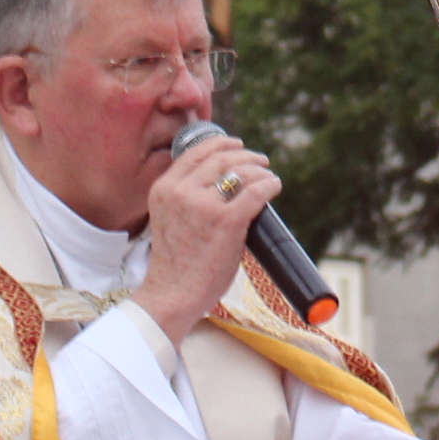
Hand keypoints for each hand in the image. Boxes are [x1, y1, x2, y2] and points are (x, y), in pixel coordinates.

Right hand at [137, 132, 276, 345]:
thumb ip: (185, 197)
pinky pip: (256, 192)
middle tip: (260, 161)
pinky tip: (274, 186)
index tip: (236, 145)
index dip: (221, 143)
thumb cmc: (175, 263)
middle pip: (221, 158)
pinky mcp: (227, 221)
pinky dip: (269, 185)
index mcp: (164, 188)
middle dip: (245, 155)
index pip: (196, 152)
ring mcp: (204, 205)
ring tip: (268, 176)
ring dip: (259, 170)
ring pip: (241, 171)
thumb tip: (221, 180)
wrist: (172, 295)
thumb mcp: (169, 218)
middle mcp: (181, 191)